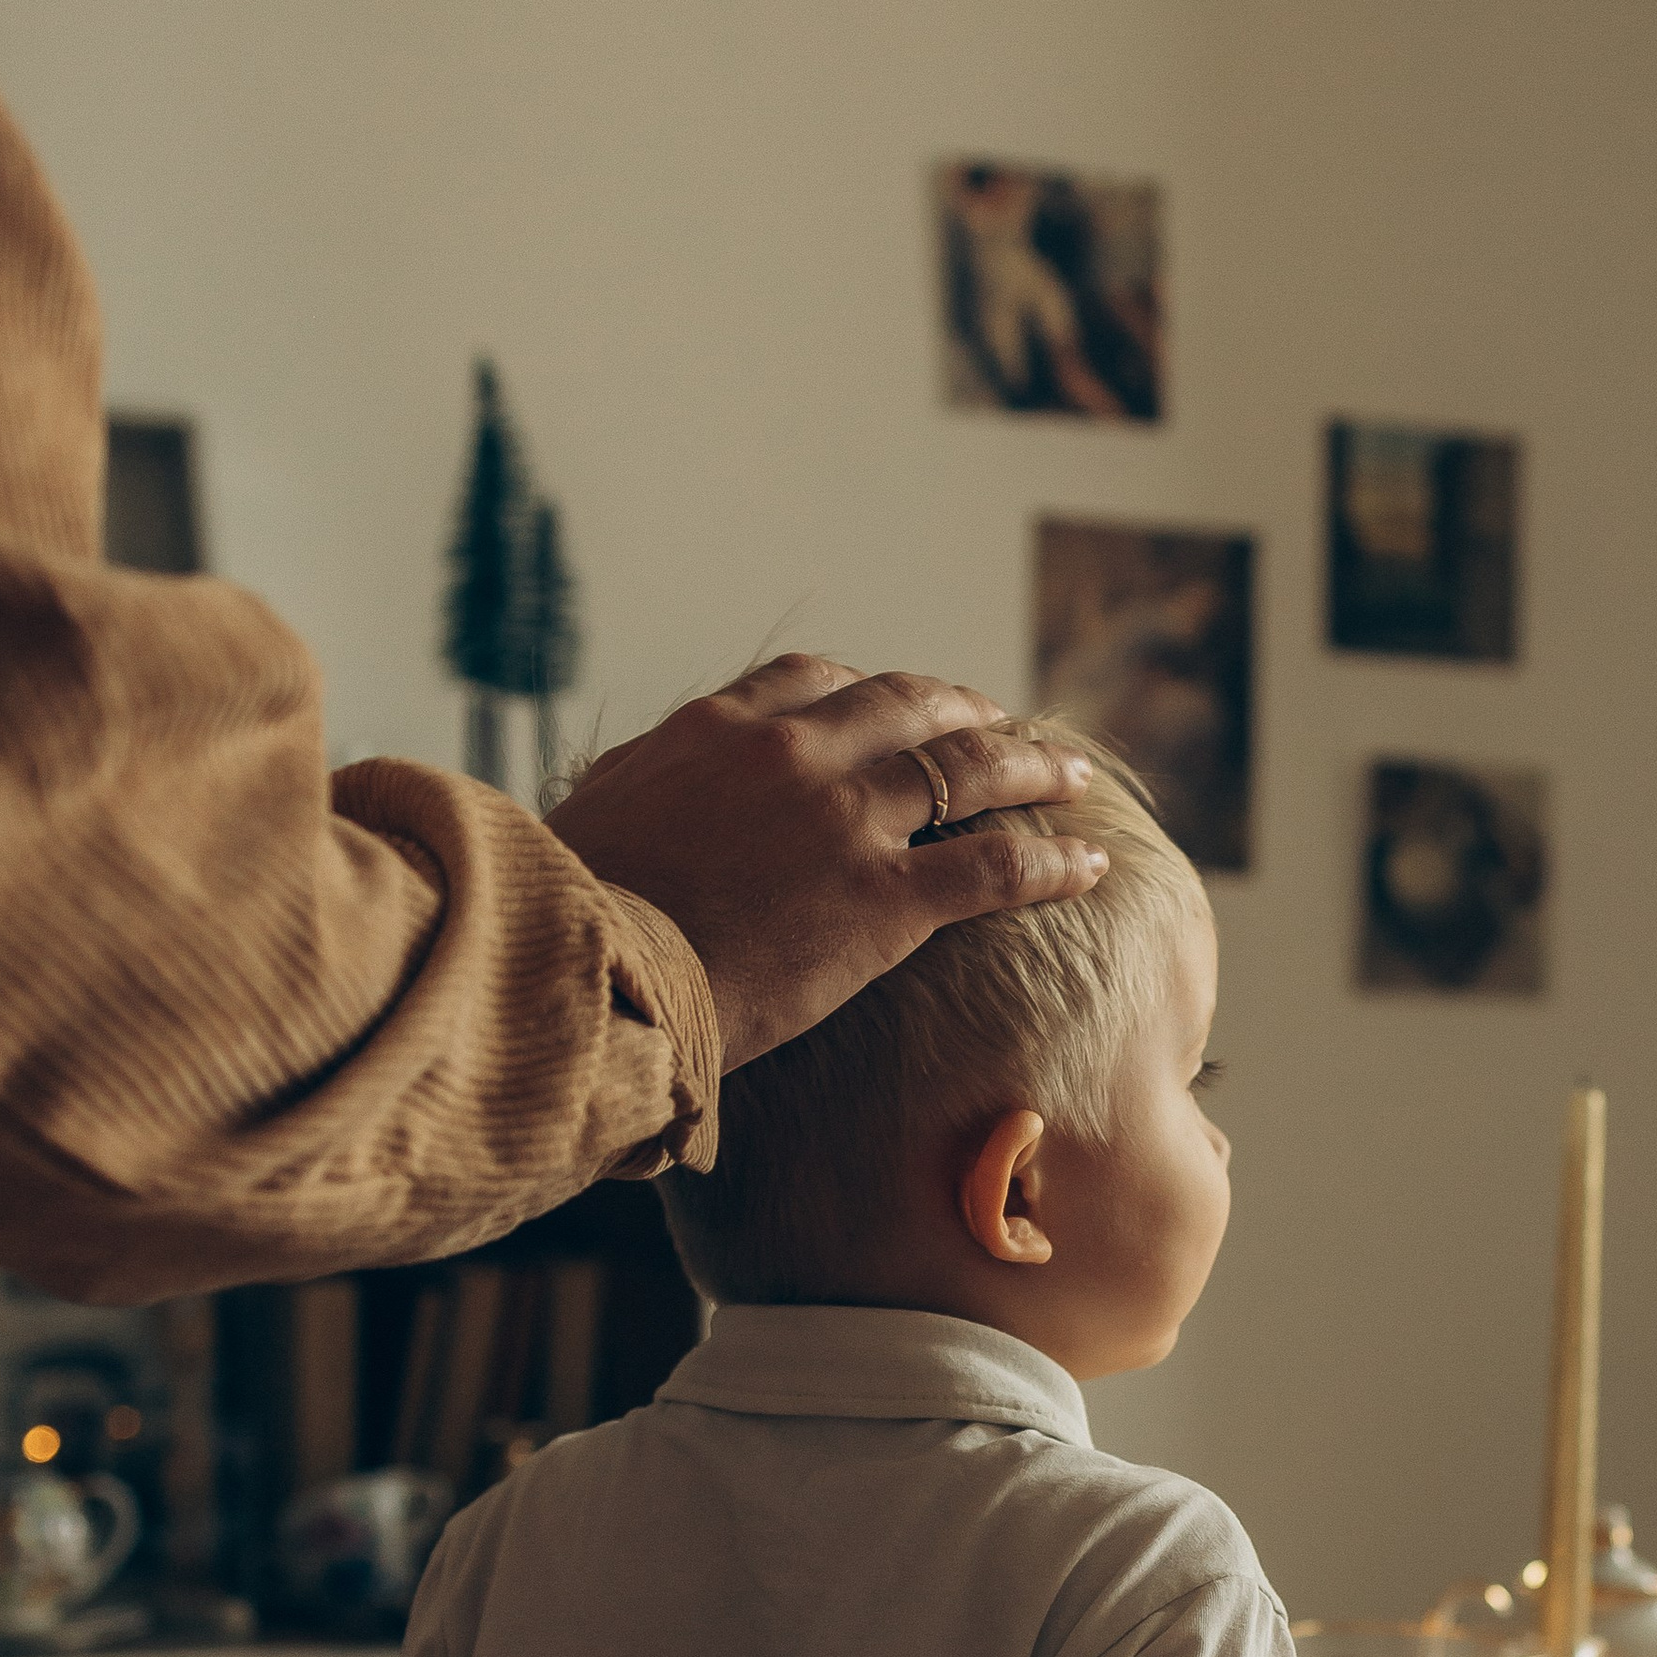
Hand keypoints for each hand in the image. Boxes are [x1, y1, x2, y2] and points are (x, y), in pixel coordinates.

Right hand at [549, 654, 1107, 1073]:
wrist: (583, 976)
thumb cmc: (567, 915)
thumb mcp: (590, 819)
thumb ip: (635, 794)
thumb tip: (627, 803)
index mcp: (719, 727)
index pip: (817, 680)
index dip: (874, 690)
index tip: (902, 704)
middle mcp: (795, 754)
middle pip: (909, 706)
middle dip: (967, 710)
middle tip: (1002, 723)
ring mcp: (846, 821)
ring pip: (968, 769)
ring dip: (1032, 765)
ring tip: (1073, 774)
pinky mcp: (885, 900)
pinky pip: (996, 863)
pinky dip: (1051, 857)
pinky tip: (1088, 863)